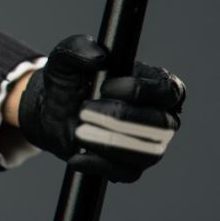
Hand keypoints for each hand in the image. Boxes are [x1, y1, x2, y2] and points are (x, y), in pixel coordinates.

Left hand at [19, 34, 184, 182]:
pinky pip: (127, 172)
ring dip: (109, 142)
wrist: (49, 108)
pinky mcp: (131, 166)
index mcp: (154, 85)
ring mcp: (148, 144)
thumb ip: (79, 48)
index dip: (141, 90)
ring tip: (78, 131)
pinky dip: (99, 164)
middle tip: (84, 109)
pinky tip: (77, 155)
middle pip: (160, 123)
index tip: (106, 87)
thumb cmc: (68, 78)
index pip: (169, 91)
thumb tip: (98, 56)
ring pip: (147, 151)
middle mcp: (159, 116)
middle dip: (119, 117)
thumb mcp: (66, 56)